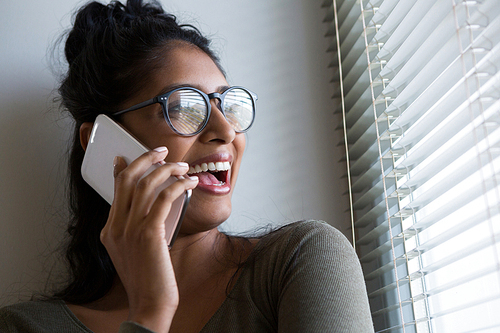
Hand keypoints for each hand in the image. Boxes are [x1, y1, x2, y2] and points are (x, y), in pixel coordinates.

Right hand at [100, 147, 197, 332]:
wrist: (149, 304)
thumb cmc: (147, 279)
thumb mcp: (132, 252)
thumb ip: (134, 229)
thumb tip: (151, 207)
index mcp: (109, 231)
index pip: (115, 190)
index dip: (123, 168)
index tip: (128, 156)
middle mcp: (116, 227)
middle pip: (128, 179)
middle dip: (145, 159)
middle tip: (161, 151)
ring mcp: (130, 230)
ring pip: (147, 184)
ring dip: (167, 170)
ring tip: (182, 166)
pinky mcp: (149, 233)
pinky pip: (164, 198)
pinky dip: (178, 185)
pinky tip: (189, 183)